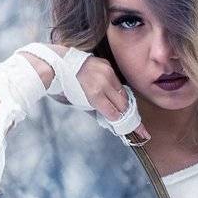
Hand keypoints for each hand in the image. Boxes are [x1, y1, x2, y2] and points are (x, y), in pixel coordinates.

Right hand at [19, 45, 149, 141]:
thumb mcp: (87, 78)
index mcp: (106, 68)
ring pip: (121, 106)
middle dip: (132, 115)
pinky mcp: (96, 94)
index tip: (136, 117)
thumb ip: (99, 91)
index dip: (129, 106)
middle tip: (143, 131)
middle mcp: (108, 74)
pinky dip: (117, 119)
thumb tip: (109, 109)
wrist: (54, 66)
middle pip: (125, 99)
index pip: (122, 90)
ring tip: (138, 131)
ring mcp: (103, 84)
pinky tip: (122, 127)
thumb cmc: (65, 75)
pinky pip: (111, 110)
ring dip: (127, 120)